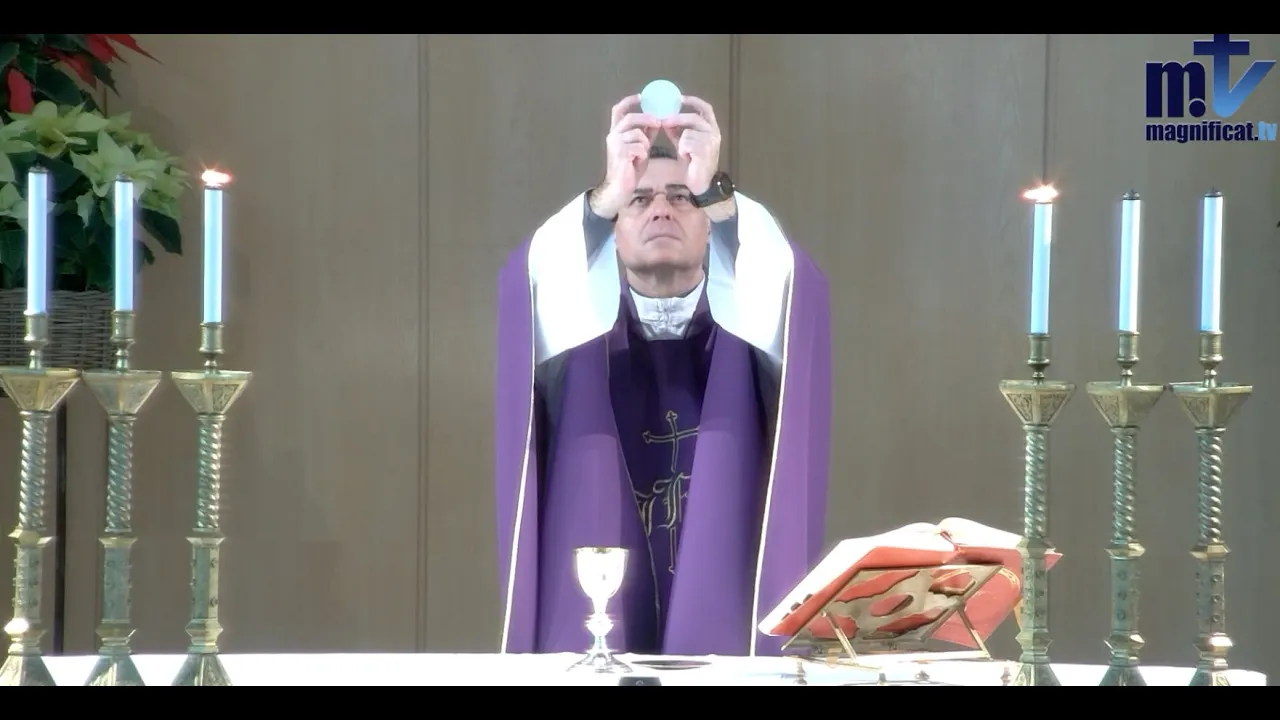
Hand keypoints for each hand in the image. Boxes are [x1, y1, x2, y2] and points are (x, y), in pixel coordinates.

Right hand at [593, 94, 660, 217]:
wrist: (620, 188)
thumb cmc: (629, 169)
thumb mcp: (641, 147)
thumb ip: (646, 134)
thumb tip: (657, 120)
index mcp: (616, 132)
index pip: (619, 110)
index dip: (630, 101)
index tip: (643, 96)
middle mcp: (613, 135)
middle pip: (630, 118)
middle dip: (647, 118)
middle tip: (659, 122)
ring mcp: (615, 144)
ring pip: (637, 134)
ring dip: (644, 144)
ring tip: (640, 156)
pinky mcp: (620, 154)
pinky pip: (639, 147)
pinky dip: (642, 155)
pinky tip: (637, 163)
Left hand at [663, 95, 721, 194]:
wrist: (701, 183)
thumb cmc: (693, 164)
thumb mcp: (684, 144)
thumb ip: (677, 132)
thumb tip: (666, 120)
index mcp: (711, 128)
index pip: (705, 108)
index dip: (692, 101)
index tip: (678, 99)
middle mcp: (714, 133)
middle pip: (694, 118)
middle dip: (677, 119)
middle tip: (663, 121)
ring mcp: (711, 142)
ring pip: (688, 133)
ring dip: (681, 143)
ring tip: (686, 154)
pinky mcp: (705, 152)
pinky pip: (686, 144)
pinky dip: (683, 151)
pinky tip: (687, 158)